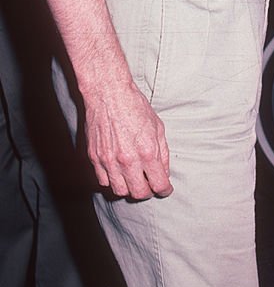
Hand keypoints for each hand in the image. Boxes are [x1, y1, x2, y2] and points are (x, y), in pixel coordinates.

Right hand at [84, 83, 172, 199]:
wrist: (108, 93)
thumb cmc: (135, 107)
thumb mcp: (158, 127)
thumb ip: (162, 153)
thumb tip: (164, 173)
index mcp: (147, 152)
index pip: (158, 185)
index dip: (165, 189)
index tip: (165, 189)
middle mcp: (127, 160)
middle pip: (139, 193)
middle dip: (148, 191)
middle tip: (150, 184)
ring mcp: (108, 161)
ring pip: (120, 191)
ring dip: (129, 188)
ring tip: (134, 178)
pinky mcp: (94, 158)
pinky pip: (103, 181)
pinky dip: (112, 181)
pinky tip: (118, 172)